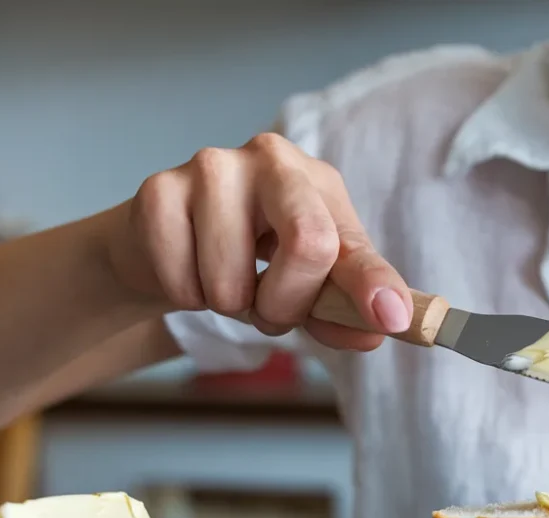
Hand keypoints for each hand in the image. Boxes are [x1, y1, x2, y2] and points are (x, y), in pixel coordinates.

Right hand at [104, 133, 409, 350]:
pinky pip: (182, 283)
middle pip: (308, 243)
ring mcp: (212, 167)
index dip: (372, 283)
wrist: (169, 243)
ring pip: (233, 281)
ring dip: (230, 306)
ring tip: (224, 282)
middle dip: (287, 304)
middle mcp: (272, 160)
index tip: (390, 318)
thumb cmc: (252, 258)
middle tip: (270, 310)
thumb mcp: (311, 284)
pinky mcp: (158, 190)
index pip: (352, 243)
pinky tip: (189, 270)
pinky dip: (187, 297)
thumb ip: (347, 308)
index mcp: (319, 182)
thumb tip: (385, 325)